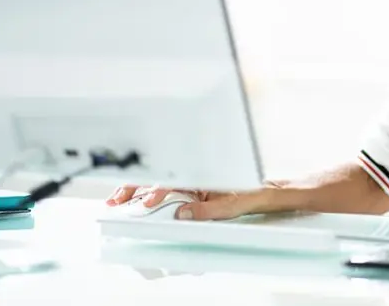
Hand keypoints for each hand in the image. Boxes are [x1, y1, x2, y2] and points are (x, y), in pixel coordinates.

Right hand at [105, 183, 287, 220]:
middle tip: (115, 200)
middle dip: (135, 186)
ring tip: (116, 199)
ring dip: (136, 190)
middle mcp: (197, 176)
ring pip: (159, 183)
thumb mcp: (236, 204)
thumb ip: (209, 210)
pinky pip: (167, 192)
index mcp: (206, 175)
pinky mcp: (193, 192)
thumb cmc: (257, 194)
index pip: (174, 181)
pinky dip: (147, 195)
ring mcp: (194, 183)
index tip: (145, 204)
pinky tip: (133, 201)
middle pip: (160, 178)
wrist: (272, 193)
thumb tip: (182, 214)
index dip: (157, 191)